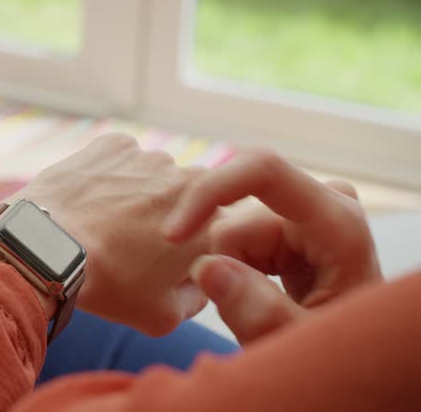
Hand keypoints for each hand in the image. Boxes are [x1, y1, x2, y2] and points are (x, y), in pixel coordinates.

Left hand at [9, 133, 209, 335]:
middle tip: (134, 243)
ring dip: (138, 194)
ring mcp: (150, 157)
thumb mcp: (165, 316)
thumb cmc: (109, 285)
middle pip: (186, 199)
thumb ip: (197, 296)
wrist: (50, 250)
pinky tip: (90, 201)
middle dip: (168, 217)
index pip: (219, 229)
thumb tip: (201, 279)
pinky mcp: (114, 144)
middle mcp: (188, 180)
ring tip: (106, 223)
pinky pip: (120, 159)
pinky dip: (110, 175)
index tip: (166, 260)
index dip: (194, 246)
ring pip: (153, 176)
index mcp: (211, 221)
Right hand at [166, 151, 382, 342]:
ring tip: (264, 311)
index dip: (209, 193)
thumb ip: (260, 314)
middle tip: (246, 316)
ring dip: (229, 275)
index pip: (262, 171)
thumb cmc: (341, 355)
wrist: (355, 354)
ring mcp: (304, 211)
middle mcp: (323, 202)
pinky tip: (262, 295)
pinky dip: (232, 270)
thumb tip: (206, 267)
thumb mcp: (302, 348)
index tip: (172, 236)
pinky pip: (233, 238)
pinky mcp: (287, 222)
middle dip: (223, 266)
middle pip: (235, 218)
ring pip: (227, 233)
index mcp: (337, 222)